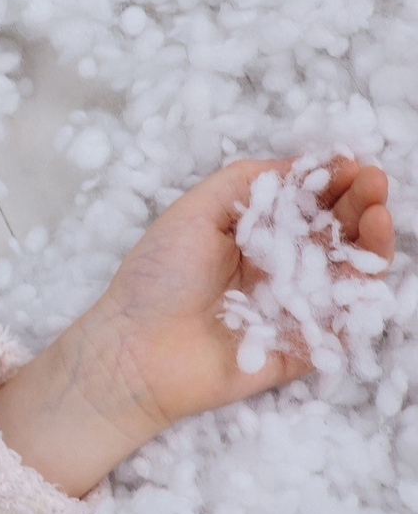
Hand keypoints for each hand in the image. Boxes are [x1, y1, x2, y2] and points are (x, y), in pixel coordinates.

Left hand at [0, 155, 394, 496]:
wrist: (135, 350)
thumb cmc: (155, 278)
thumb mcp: (193, 213)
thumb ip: (243, 184)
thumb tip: (299, 165)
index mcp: (254, 235)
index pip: (305, 202)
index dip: (329, 182)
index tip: (349, 162)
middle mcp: (281, 268)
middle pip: (334, 232)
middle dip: (358, 203)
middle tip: (374, 181)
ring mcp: (297, 307)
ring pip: (350, 273)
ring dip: (371, 242)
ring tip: (378, 214)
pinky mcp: (305, 347)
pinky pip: (347, 323)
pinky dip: (364, 296)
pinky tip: (368, 266)